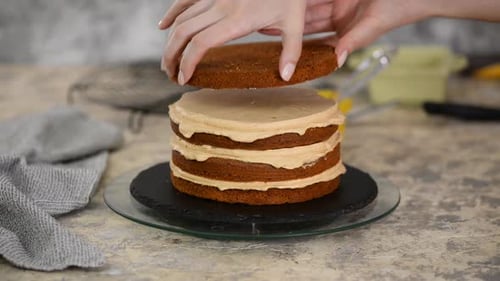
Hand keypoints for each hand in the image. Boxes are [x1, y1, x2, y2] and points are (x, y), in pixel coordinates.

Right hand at [159, 0, 306, 84]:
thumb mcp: (295, 23)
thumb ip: (291, 51)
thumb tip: (285, 77)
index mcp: (238, 20)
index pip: (202, 43)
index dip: (188, 62)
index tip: (184, 79)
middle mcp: (221, 7)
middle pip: (185, 32)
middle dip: (172, 55)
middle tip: (170, 75)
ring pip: (182, 18)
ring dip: (170, 40)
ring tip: (167, 61)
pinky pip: (186, 0)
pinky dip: (172, 13)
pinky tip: (163, 26)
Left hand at [262, 0, 429, 67]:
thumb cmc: (397, 11)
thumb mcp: (372, 26)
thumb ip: (353, 41)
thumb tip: (337, 61)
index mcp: (345, 33)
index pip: (317, 42)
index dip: (300, 46)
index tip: (280, 48)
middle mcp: (339, 20)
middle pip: (309, 24)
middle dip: (290, 27)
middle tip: (268, 27)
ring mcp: (339, 5)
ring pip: (311, 8)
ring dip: (294, 10)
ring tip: (275, 10)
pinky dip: (307, 0)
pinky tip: (293, 1)